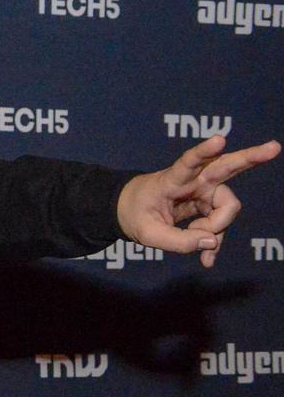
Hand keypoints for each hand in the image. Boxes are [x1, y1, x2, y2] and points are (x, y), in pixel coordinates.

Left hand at [116, 135, 280, 266]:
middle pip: (226, 166)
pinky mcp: (209, 204)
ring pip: (227, 207)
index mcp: (171, 179)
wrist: (128, 211)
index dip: (204, 151)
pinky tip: (207, 257)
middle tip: (274, 148)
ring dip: (215, 229)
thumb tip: (212, 241)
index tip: (219, 139)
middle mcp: (193, 180)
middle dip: (251, 157)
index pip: (188, 162)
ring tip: (194, 241)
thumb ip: (178, 241)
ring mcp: (204, 191)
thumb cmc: (134, 215)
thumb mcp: (147, 234)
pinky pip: (221, 223)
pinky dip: (215, 240)